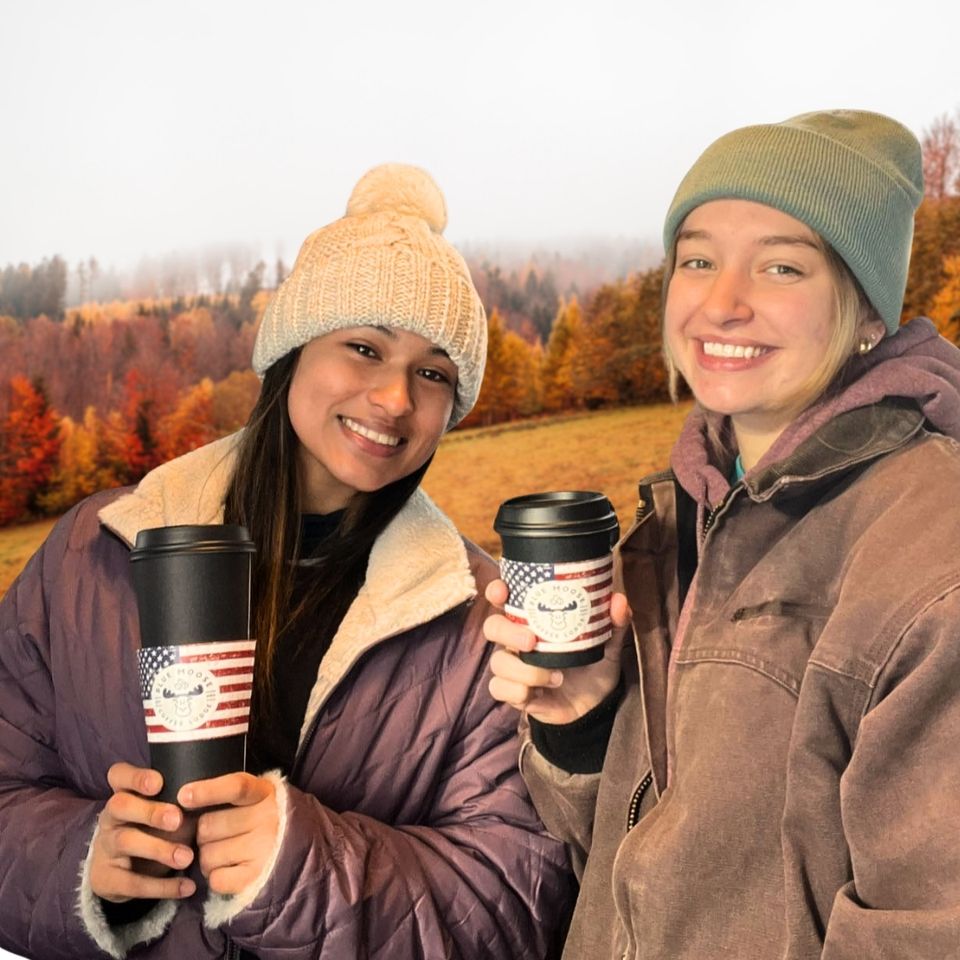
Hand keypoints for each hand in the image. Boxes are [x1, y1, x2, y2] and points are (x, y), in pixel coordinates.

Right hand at [90, 763, 196, 902]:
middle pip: (120, 806)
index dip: (135, 777)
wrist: (119, 871)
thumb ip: (181, 800)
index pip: (118, 775)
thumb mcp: (163, 810)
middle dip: (150, 811)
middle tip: (177, 819)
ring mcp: (105, 846)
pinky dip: (162, 886)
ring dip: (159, 849)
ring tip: (187, 857)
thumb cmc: (153, 829)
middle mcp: (111, 817)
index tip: (159, 782)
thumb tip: (216, 793)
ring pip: (125, 842)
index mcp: (125, 793)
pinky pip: (131, 883)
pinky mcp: (106, 878)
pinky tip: (186, 887)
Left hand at [179, 773, 278, 895]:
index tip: (183, 796)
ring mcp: (264, 848)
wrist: (301, 848)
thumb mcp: (257, 796)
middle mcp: (267, 818)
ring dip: (207, 858)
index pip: (235, 787)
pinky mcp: (258, 876)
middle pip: (208, 826)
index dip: (208, 791)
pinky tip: (229, 870)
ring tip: (224, 854)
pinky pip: (217, 879)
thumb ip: (229, 795)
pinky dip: (216, 877)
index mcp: (264, 793)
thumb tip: (185, 800)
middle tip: (217, 836)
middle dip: (203, 834)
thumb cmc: (266, 818)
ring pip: (207, 855)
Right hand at [485, 578, 628, 724]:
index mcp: (534, 621)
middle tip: (532, 641)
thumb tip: (619, 601)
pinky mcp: (514, 692)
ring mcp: (514, 667)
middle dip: (507, 632)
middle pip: (492, 627)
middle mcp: (518, 641)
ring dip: (524, 671)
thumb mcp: (608, 642)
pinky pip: (499, 689)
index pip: (504, 599)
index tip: (502, 591)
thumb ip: (614, 622)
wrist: (595, 705)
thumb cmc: (594, 665)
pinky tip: (541, 692)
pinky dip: (519, 691)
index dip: (496, 591)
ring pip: (498, 662)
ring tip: (554, 677)